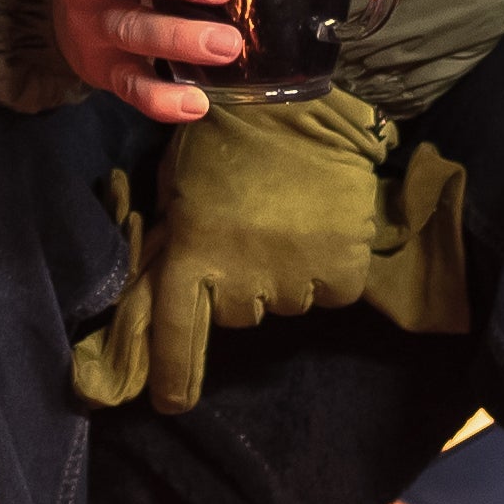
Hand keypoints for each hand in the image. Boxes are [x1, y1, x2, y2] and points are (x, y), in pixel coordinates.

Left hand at [69, 86, 458, 413]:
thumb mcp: (176, 194)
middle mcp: (239, 277)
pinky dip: (331, 268)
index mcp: (189, 254)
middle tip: (250, 235)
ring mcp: (293, 275)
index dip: (175, 375)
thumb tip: (163, 291)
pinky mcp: (340, 267)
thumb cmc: (219, 139)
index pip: (177, 333)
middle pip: (241, 314)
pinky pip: (333, 290)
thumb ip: (175, 245)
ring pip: (289, 302)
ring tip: (288, 220)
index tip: (173, 406)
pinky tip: (323, 224)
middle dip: (243, 285)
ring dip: (288, 273)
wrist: (285, 96)